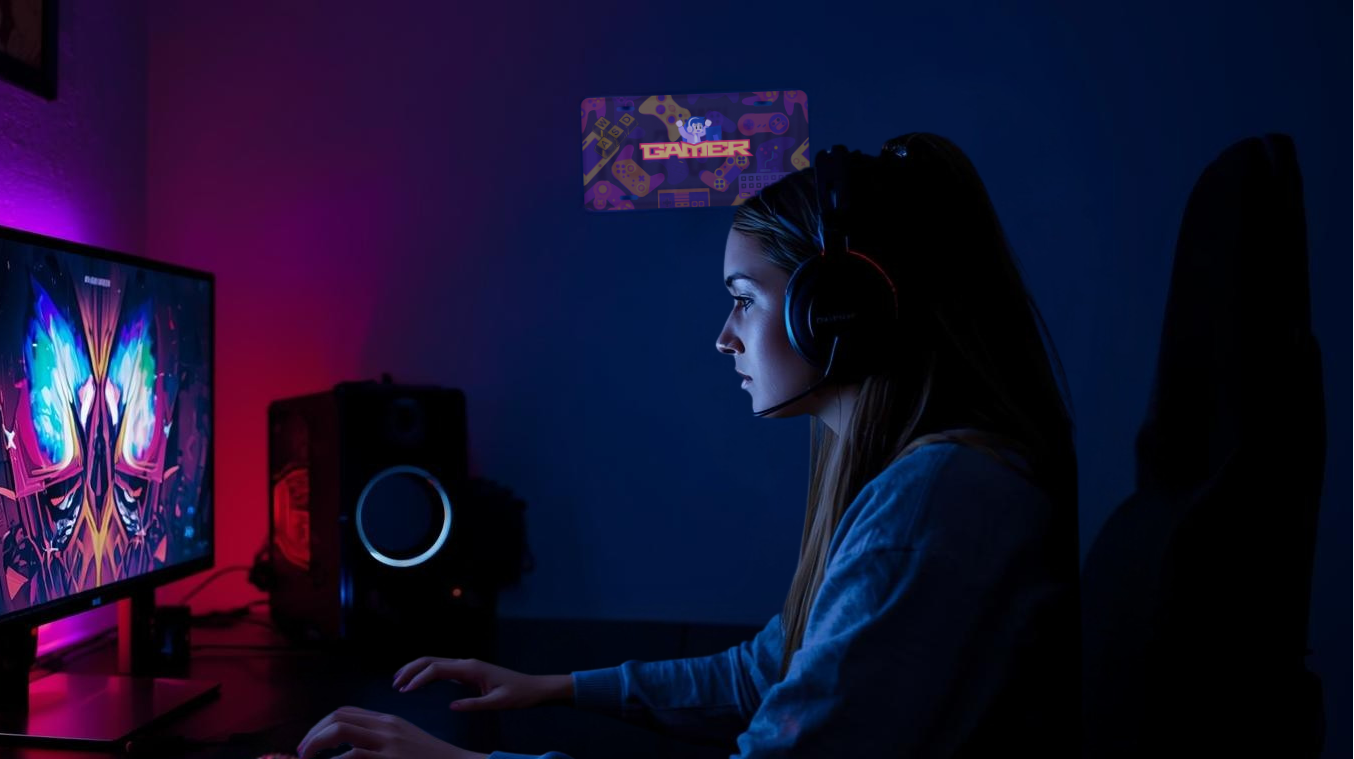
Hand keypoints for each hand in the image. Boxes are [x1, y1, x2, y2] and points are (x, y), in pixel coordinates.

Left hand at [297, 705, 486, 758]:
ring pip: (340, 731)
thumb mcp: (403, 743)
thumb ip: (378, 740)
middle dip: (312, 734)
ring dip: (315, 745)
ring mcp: (388, 744)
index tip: (310, 743)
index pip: (345, 712)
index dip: (320, 725)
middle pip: (337, 718)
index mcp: (387, 721)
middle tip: (301, 753)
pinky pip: (353, 756)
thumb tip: (348, 749)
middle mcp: (386, 727)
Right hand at [392, 656, 547, 710]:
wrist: (532, 688)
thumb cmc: (518, 695)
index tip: (405, 690)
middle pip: (431, 660)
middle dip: (411, 670)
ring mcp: (466, 666)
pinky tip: (419, 683)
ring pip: (435, 662)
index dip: (419, 678)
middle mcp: (466, 663)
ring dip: (416, 670)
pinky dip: (427, 673)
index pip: (438, 669)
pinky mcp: (468, 672)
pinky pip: (442, 668)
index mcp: (471, 668)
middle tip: (395, 685)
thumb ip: (474, 704)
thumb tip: (451, 706)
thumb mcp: (498, 703)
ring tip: (400, 682)